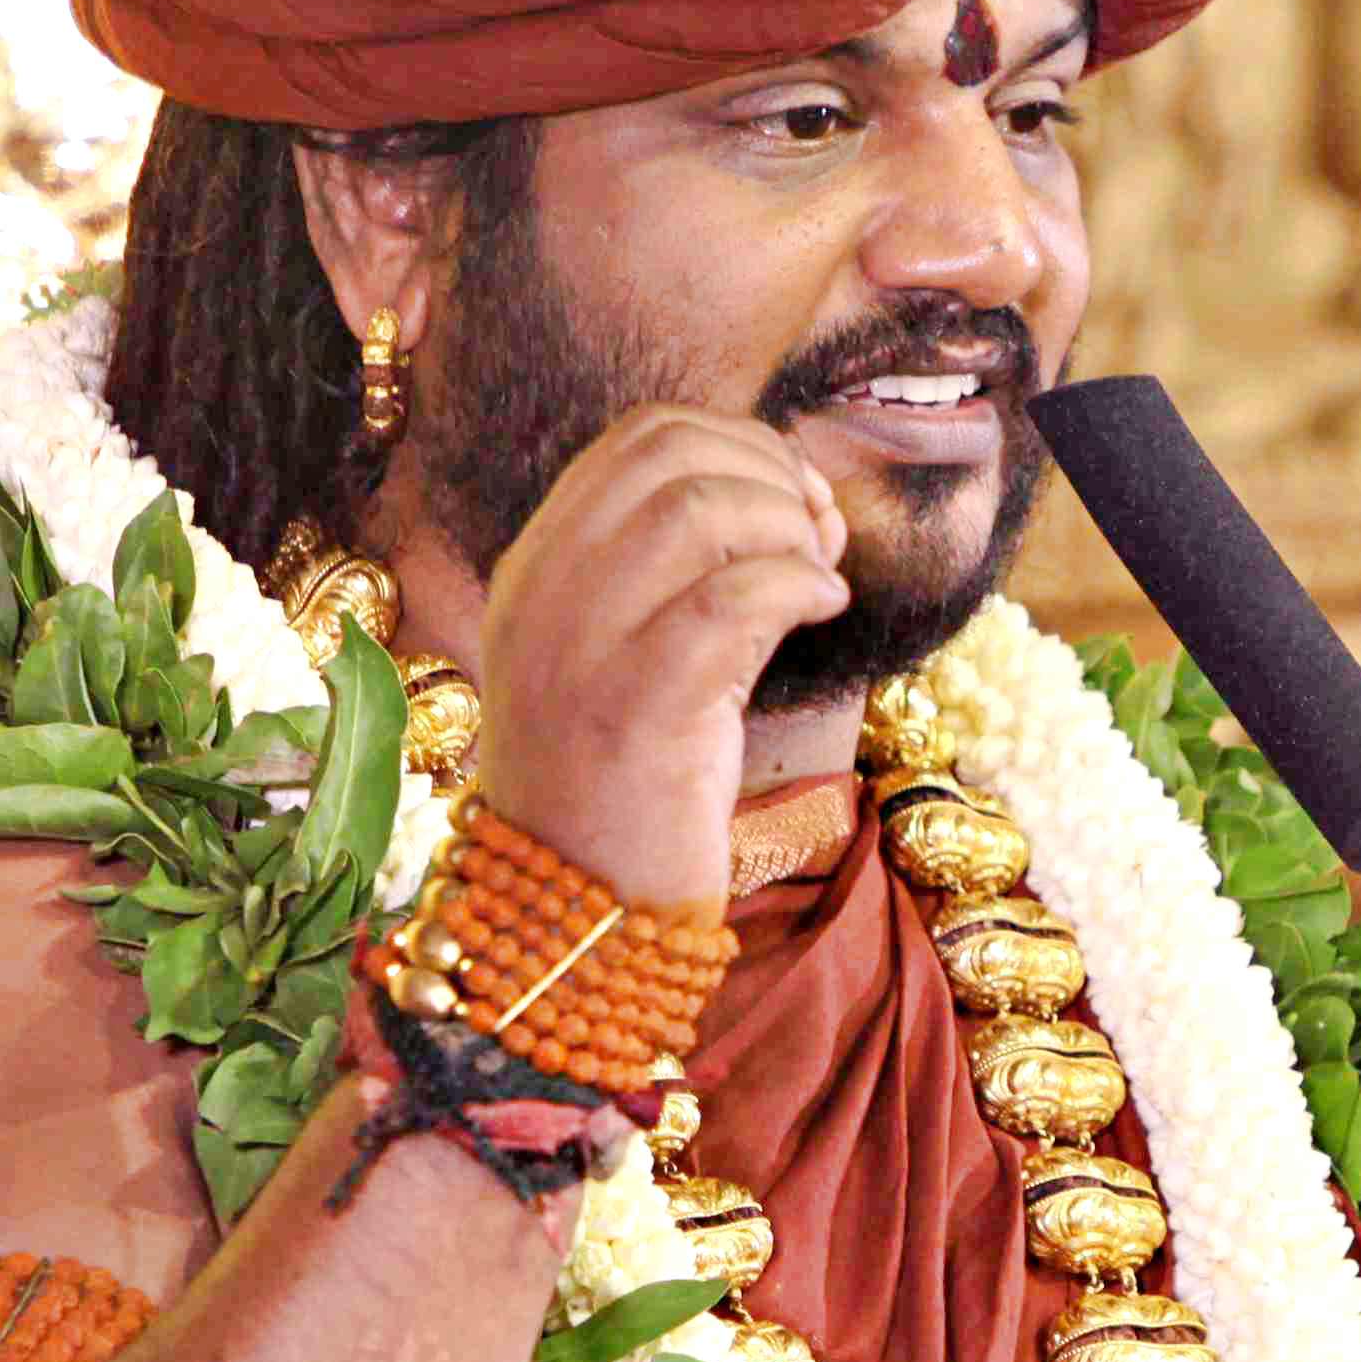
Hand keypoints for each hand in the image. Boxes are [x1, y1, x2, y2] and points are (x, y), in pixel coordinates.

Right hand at [465, 404, 847, 909]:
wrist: (577, 919)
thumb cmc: (623, 790)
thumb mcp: (623, 658)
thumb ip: (674, 576)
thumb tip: (794, 497)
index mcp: (534, 572)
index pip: (636, 441)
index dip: (738, 443)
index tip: (793, 497)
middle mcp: (541, 597)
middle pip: (670, 457)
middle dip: (770, 474)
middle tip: (820, 534)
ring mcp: (578, 652)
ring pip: (697, 511)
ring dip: (787, 526)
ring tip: (820, 579)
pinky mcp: (636, 711)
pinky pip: (730, 599)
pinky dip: (798, 584)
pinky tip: (826, 609)